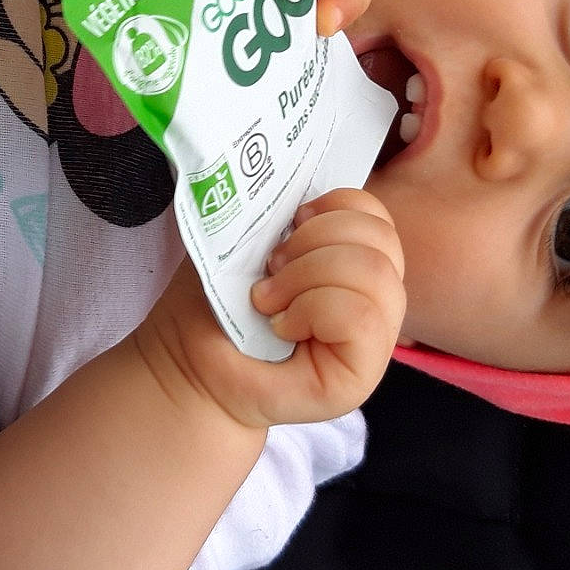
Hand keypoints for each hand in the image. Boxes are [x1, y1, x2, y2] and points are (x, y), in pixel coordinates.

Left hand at [137, 189, 405, 430]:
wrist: (189, 366)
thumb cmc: (218, 305)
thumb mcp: (252, 244)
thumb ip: (289, 218)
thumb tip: (304, 192)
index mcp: (357, 263)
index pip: (376, 215)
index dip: (335, 206)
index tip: (288, 224)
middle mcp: (377, 301)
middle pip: (380, 238)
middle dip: (314, 241)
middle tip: (271, 270)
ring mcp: (376, 342)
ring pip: (373, 274)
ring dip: (306, 276)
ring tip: (268, 300)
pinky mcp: (362, 376)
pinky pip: (358, 316)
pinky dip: (310, 309)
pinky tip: (281, 326)